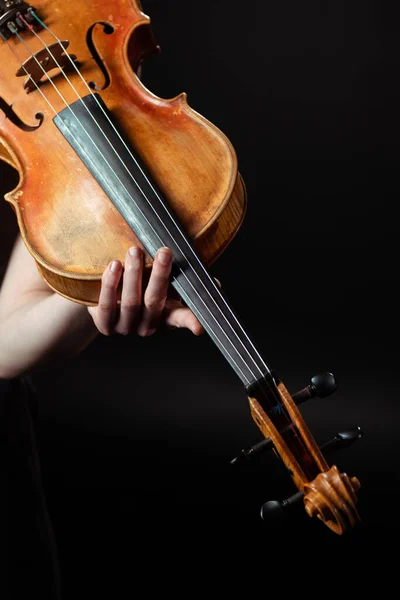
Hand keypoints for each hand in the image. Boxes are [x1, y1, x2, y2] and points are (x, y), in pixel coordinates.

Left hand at [87, 246, 203, 336]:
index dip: (191, 322)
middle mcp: (148, 325)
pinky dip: (110, 284)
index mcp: (166, 316)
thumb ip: (183, 281)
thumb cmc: (141, 289)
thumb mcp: (165, 287)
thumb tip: (215, 283)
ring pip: (131, 303)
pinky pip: (107, 305)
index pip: (182, 318)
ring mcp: (126, 327)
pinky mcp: (104, 325)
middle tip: (164, 251)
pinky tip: (114, 265)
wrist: (107, 301)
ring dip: (134, 275)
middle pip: (155, 301)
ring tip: (135, 251)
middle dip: (161, 275)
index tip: (200, 327)